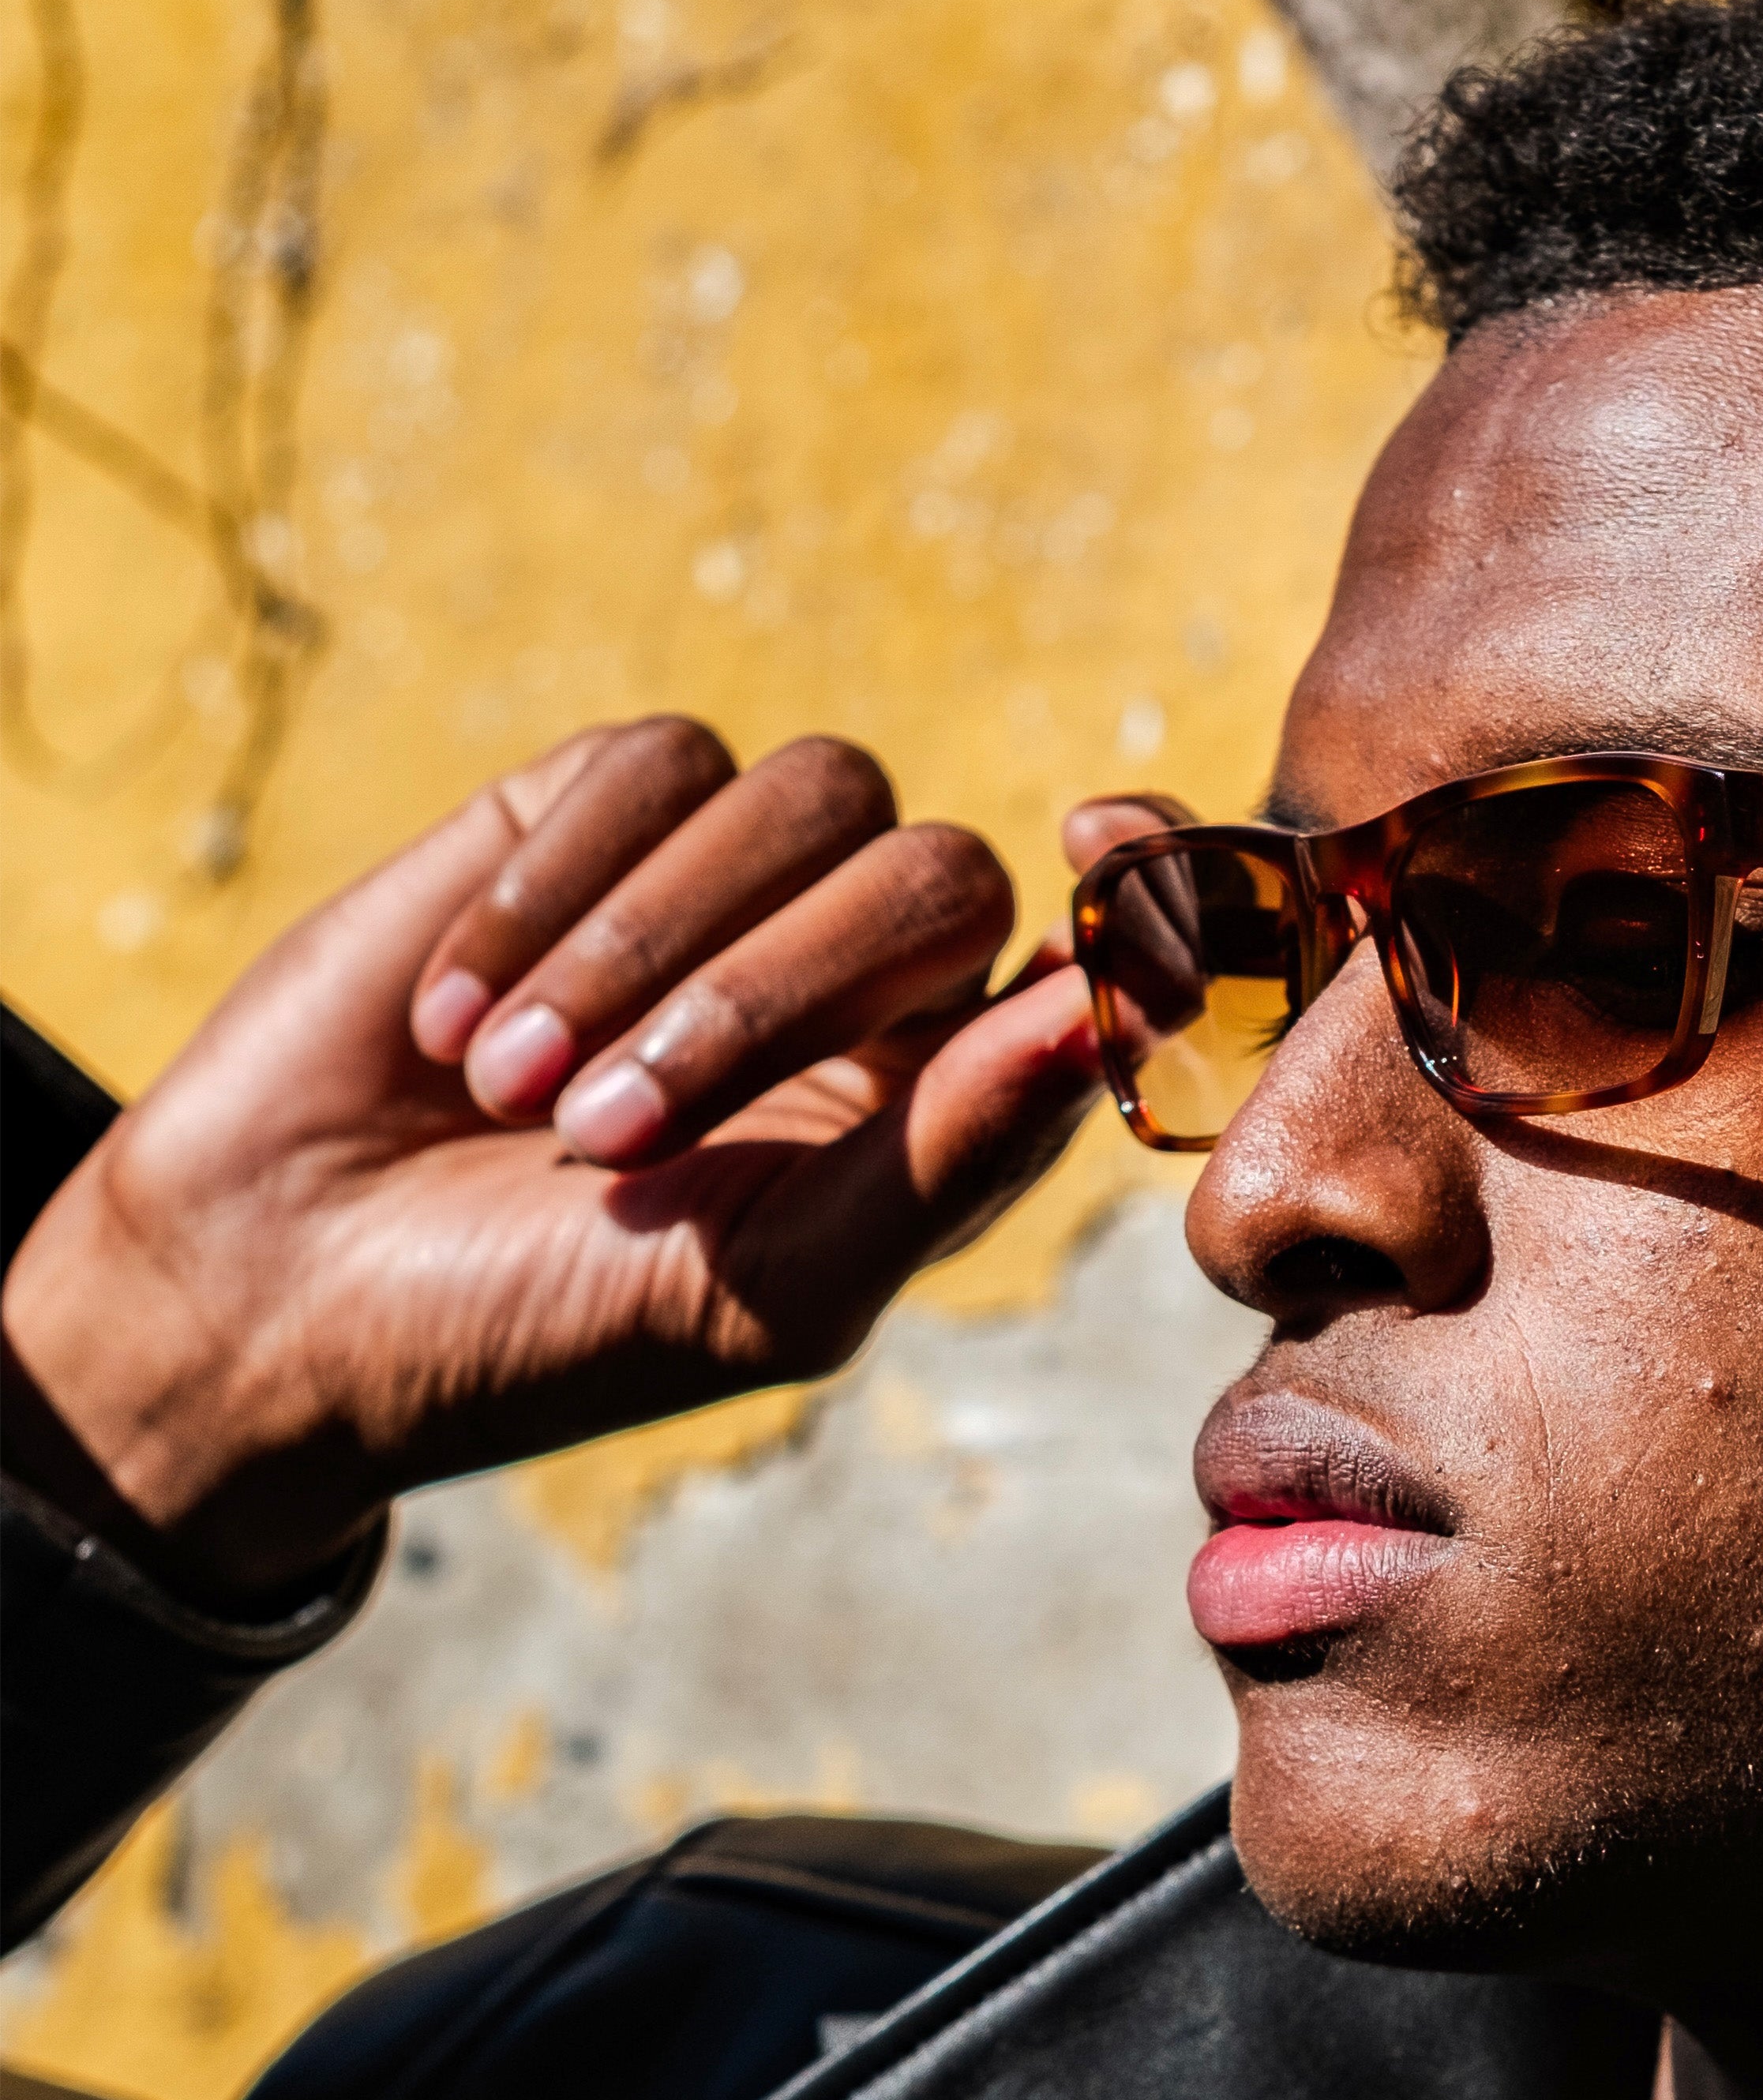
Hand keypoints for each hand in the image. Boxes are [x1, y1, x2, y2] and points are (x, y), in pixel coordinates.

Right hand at [1, 719, 1179, 1603]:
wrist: (286, 1291)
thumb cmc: (547, 1331)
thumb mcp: (769, 1291)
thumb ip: (946, 1158)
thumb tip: (1097, 1014)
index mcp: (944, 1099)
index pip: (1093, 948)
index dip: (1139, 884)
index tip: (1103, 850)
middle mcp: (861, 976)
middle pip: (937, 868)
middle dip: (775, 994)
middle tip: (603, 1143)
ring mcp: (726, 880)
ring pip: (804, 795)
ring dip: (653, 951)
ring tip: (524, 1102)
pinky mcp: (586, 812)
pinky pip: (650, 769)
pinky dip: (553, 898)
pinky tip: (453, 1025)